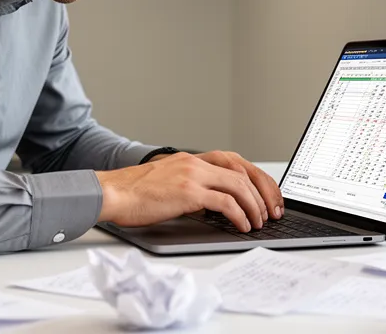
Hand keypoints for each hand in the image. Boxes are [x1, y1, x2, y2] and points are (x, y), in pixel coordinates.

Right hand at [95, 152, 283, 232]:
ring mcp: (191, 175)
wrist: (112, 193)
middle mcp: (194, 162)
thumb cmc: (134, 194)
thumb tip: (212, 204)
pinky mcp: (187, 192)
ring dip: (254, 205)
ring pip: (238, 185)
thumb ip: (191, 188)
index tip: (268, 195)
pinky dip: (239, 214)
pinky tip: (243, 225)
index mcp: (191, 159)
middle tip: (273, 211)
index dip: (256, 178)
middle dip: (264, 191)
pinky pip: (225, 202)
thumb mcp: (168, 184)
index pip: (235, 162)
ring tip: (260, 221)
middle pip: (243, 171)